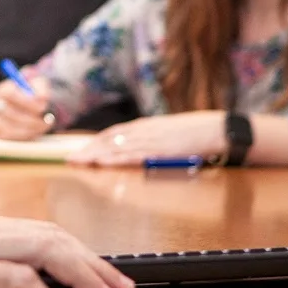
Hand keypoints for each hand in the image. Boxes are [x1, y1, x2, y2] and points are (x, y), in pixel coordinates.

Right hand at [0, 76, 54, 138]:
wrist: (12, 106)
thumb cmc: (27, 94)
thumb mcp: (34, 86)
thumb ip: (40, 89)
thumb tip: (42, 98)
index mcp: (3, 90)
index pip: (10, 95)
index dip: (27, 102)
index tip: (43, 107)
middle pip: (11, 114)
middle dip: (31, 119)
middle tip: (48, 121)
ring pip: (12, 128)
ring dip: (31, 129)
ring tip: (44, 125)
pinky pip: (13, 137)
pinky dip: (27, 136)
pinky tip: (36, 131)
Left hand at [64, 111, 226, 166]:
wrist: (217, 130)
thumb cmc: (196, 132)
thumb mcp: (168, 132)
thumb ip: (151, 139)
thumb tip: (135, 147)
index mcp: (145, 126)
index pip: (112, 133)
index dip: (94, 142)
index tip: (78, 150)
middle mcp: (144, 130)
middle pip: (109, 139)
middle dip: (88, 149)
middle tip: (70, 158)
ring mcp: (151, 140)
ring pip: (117, 146)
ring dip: (96, 154)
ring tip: (79, 161)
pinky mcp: (160, 150)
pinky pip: (134, 155)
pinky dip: (116, 158)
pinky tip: (103, 162)